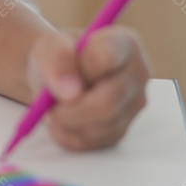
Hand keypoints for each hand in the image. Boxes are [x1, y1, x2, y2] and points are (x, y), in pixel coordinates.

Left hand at [27, 26, 150, 150]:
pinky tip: (61, 120)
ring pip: (100, 127)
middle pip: (107, 103)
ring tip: (52, 108)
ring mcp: (134, 104)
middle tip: (48, 107)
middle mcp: (138, 74)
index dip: (80, 69)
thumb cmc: (58, 56)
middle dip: (69, 109)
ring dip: (66, 123)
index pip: (107, 57)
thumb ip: (58, 59)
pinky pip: (93, 142)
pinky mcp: (122, 129)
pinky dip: (68, 135)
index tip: (63, 73)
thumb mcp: (50, 46)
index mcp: (124, 43)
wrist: (58, 75)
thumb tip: (70, 92)